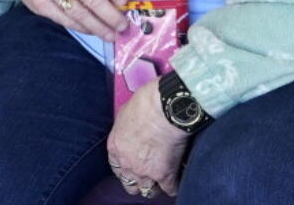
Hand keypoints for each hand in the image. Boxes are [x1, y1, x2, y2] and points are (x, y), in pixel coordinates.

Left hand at [107, 80, 190, 197]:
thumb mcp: (126, 110)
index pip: (117, 168)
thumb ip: (125, 125)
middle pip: (130, 184)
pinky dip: (174, 185)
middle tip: (148, 173)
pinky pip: (170, 189)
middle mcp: (127, 164)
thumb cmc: (147, 101)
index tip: (135, 164)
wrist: (166, 106)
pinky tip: (178, 178)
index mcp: (116, 147)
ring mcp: (145, 172)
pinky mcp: (164, 174)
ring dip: (155, 186)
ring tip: (163, 179)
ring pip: (148, 191)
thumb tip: (131, 125)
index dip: (127, 168)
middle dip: (138, 180)